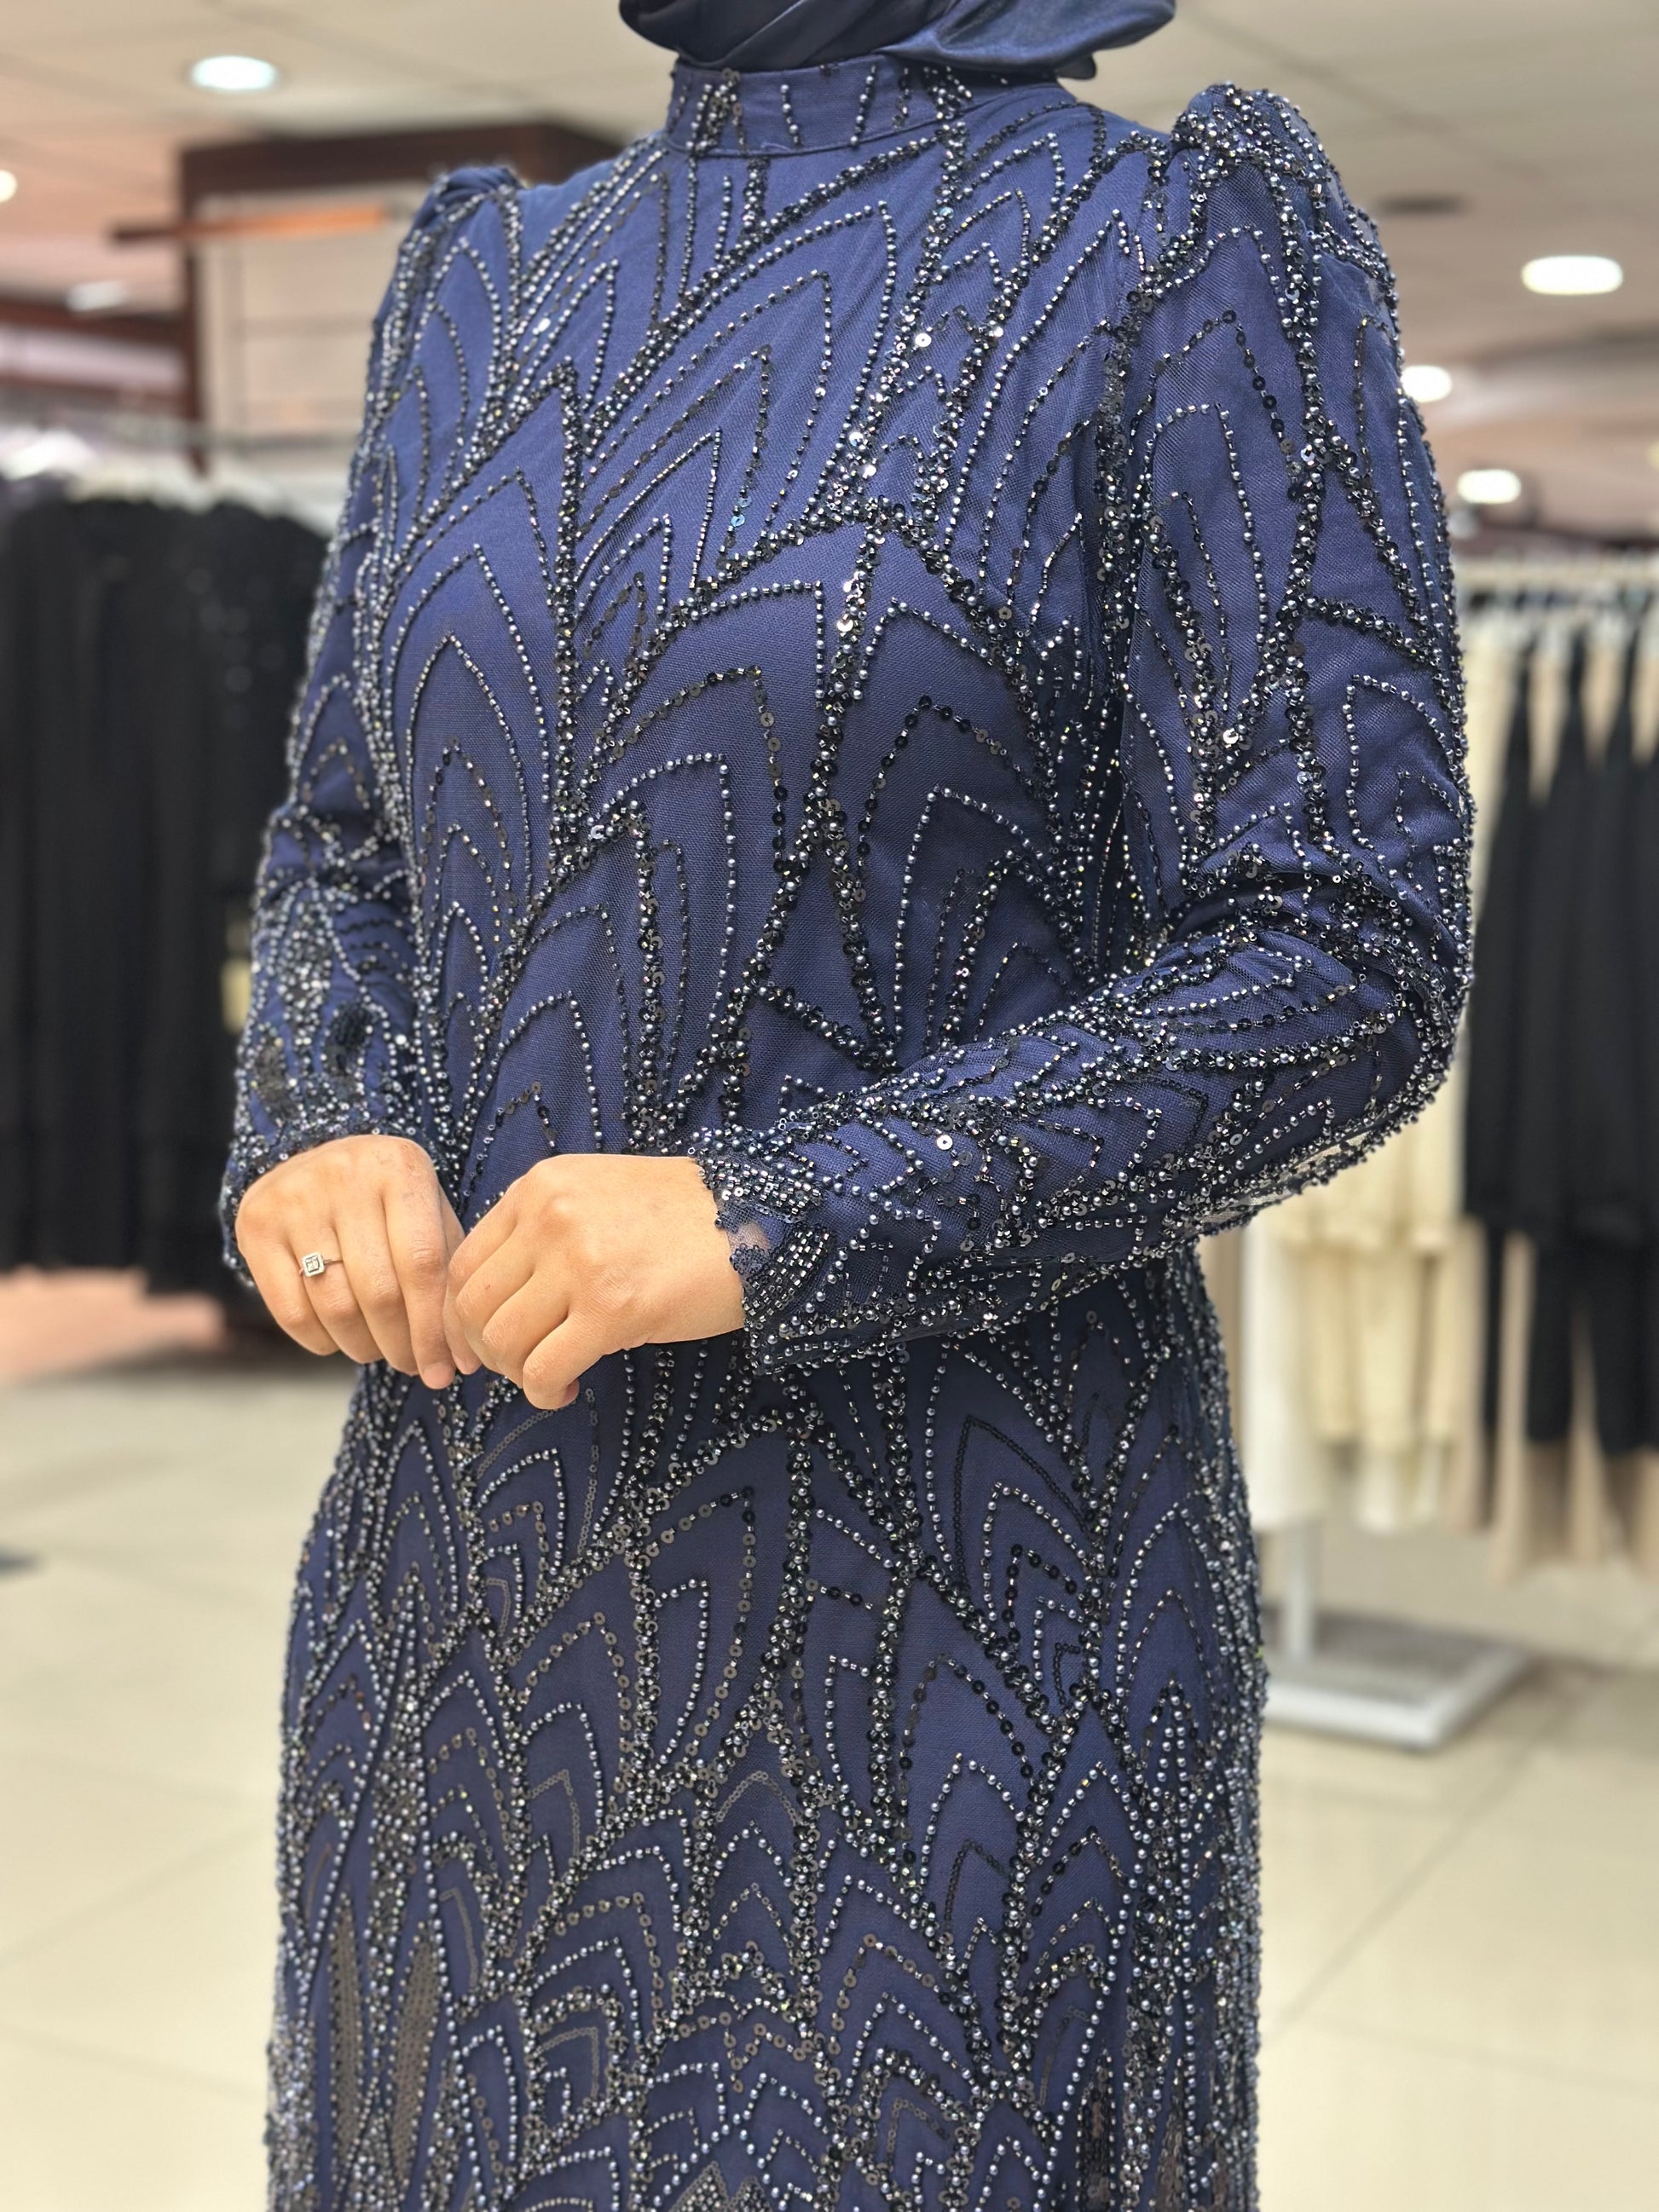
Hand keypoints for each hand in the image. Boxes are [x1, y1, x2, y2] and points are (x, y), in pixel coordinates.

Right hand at [234, 1135, 477, 1388]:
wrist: (312, 1161)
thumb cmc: (388, 1203)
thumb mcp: (427, 1215)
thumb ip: (448, 1275)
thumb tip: (459, 1358)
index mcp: (400, 1167)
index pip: (422, 1264)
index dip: (435, 1328)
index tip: (445, 1370)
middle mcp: (344, 1173)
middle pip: (379, 1291)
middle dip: (402, 1345)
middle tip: (414, 1366)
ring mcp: (294, 1198)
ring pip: (335, 1306)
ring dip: (364, 1347)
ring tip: (379, 1351)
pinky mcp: (256, 1224)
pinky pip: (291, 1311)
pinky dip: (321, 1342)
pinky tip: (338, 1339)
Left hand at [447, 1154, 746, 1408]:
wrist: (759, 1219)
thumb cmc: (684, 1216)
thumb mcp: (597, 1194)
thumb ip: (543, 1228)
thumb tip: (498, 1295)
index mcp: (540, 1187)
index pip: (462, 1262)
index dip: (461, 1317)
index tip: (482, 1344)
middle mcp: (550, 1217)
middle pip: (473, 1305)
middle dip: (486, 1350)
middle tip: (518, 1366)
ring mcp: (579, 1262)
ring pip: (503, 1340)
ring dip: (516, 1373)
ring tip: (549, 1376)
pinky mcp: (612, 1309)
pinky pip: (544, 1368)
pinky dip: (544, 1391)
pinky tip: (567, 1389)